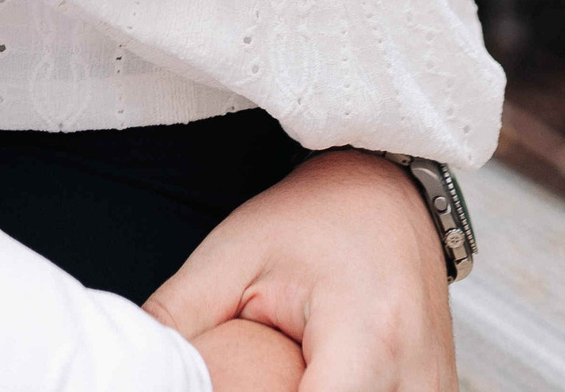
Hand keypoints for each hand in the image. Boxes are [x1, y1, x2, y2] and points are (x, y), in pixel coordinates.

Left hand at [145, 151, 455, 391]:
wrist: (385, 192)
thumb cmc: (309, 217)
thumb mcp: (230, 258)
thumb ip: (176, 319)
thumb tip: (129, 363)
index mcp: (370, 336)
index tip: (231, 388)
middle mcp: (418, 374)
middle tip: (250, 375)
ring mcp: (435, 390)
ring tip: (277, 373)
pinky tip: (305, 377)